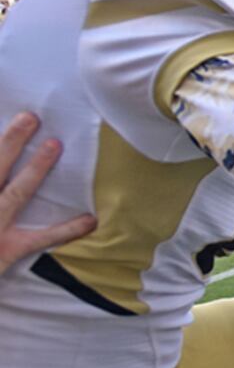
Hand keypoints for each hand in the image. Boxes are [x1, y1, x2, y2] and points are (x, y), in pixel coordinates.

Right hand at [0, 112, 95, 272]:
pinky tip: (90, 220)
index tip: (17, 120)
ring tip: (54, 145)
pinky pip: (41, 238)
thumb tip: (2, 170)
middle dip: (10, 142)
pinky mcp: (8, 249)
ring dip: (35, 168)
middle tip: (30, 118)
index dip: (0, 144)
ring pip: (15, 193)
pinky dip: (66, 229)